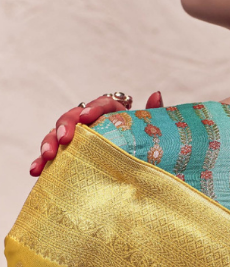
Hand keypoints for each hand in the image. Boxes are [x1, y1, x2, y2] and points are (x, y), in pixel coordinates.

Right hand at [29, 91, 163, 176]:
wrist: (139, 172)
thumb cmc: (146, 149)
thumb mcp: (151, 134)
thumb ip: (153, 116)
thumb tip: (156, 94)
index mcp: (113, 112)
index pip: (103, 104)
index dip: (94, 108)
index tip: (88, 118)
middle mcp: (91, 122)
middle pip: (74, 116)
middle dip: (66, 126)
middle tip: (64, 139)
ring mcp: (77, 138)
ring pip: (57, 134)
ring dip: (49, 143)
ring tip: (47, 157)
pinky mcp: (67, 155)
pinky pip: (51, 155)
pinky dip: (42, 162)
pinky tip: (36, 171)